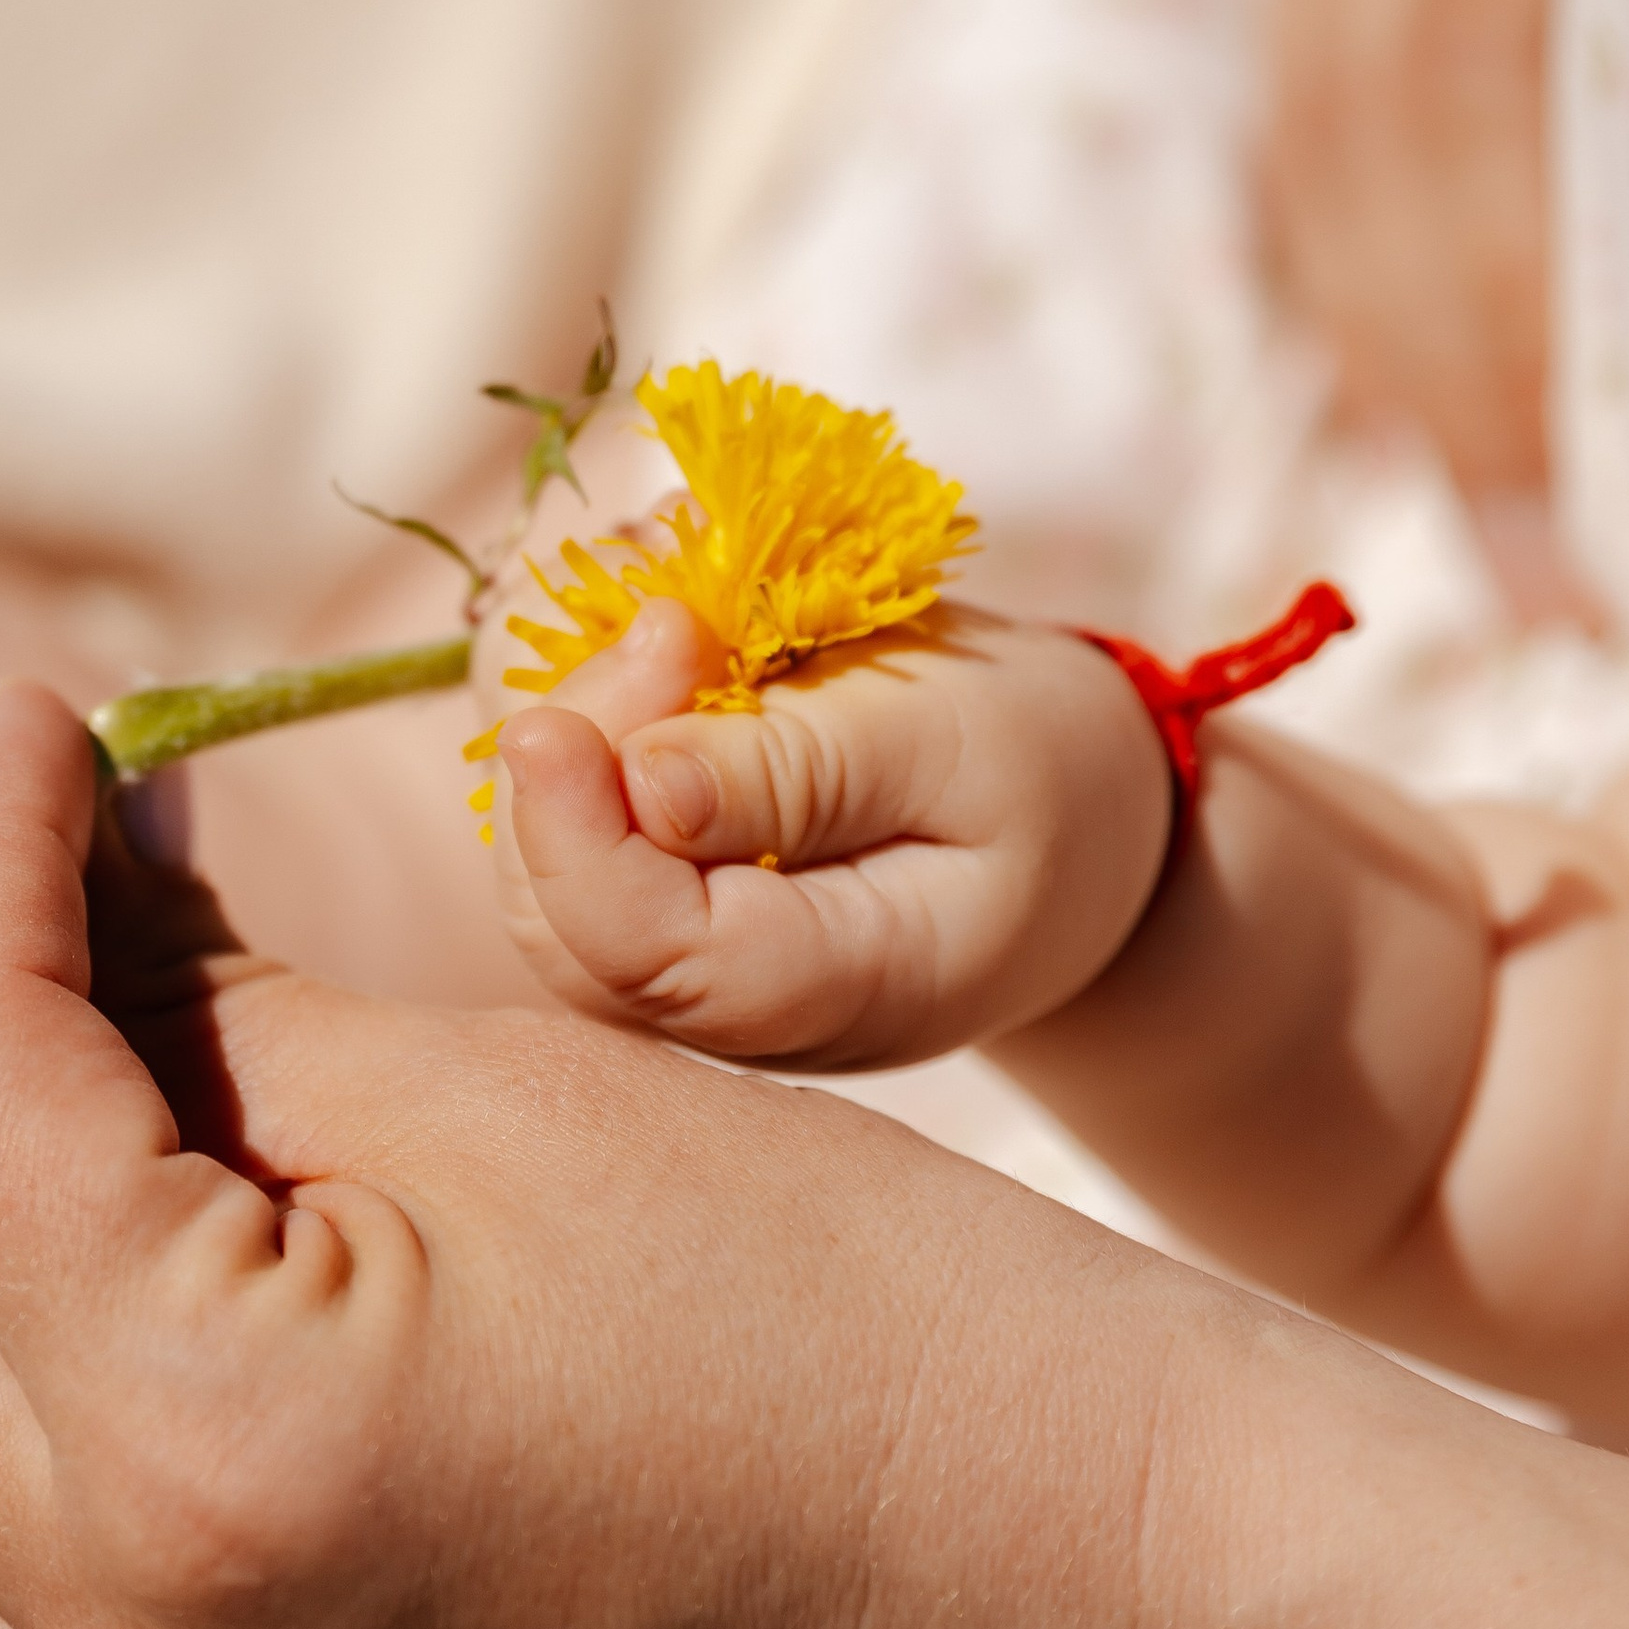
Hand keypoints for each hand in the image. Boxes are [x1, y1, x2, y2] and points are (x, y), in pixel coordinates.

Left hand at [483, 593, 1171, 1069]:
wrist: (1083, 820)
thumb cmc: (1042, 771)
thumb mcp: (955, 741)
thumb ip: (806, 769)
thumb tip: (642, 784)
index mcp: (828, 989)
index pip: (643, 955)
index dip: (573, 837)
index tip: (561, 716)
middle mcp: (733, 1006)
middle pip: (563, 918)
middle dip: (575, 761)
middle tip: (670, 624)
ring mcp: (688, 962)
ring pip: (544, 869)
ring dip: (577, 724)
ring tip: (676, 622)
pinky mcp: (662, 898)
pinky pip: (572, 825)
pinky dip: (592, 720)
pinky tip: (667, 644)